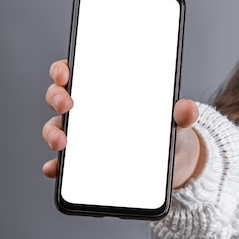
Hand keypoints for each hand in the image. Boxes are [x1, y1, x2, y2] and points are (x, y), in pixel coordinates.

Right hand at [41, 60, 204, 188]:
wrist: (176, 164)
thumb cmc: (171, 132)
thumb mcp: (180, 122)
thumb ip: (183, 114)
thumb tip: (186, 107)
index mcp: (109, 92)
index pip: (78, 72)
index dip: (64, 70)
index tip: (65, 74)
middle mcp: (90, 112)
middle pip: (60, 98)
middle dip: (57, 97)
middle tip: (66, 104)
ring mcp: (85, 137)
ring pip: (56, 129)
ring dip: (52, 133)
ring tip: (62, 141)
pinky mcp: (85, 164)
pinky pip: (63, 164)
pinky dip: (56, 166)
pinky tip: (56, 168)